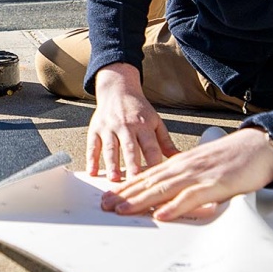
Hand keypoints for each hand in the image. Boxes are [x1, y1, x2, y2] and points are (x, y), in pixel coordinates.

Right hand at [88, 63, 175, 180]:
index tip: (155, 178)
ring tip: (114, 178)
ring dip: (112, 164)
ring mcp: (109, 128)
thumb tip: (181, 158)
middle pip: (130, 148)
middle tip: (134, 181)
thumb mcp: (156, 122)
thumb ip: (166, 142)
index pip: (151, 147)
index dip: (154, 162)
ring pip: (110, 148)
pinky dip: (91, 159)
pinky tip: (92, 171)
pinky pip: (93, 146)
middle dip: (132, 166)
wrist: (117, 89)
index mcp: (144, 126)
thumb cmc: (138, 110)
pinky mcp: (95, 129)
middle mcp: (126, 126)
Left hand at [101, 125, 272, 222]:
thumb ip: (187, 178)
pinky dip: (174, 206)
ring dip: (140, 200)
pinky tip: (161, 214)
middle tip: (105, 206)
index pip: (147, 175)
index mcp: (181, 162)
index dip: (127, 186)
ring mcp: (199, 175)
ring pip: (163, 188)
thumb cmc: (234, 158)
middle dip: (125, 194)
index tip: (109, 196)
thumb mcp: (204, 166)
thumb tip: (170, 194)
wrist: (260, 146)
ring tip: (122, 210)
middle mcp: (185, 166)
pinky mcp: (215, 184)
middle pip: (149, 182)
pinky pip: (191, 197)